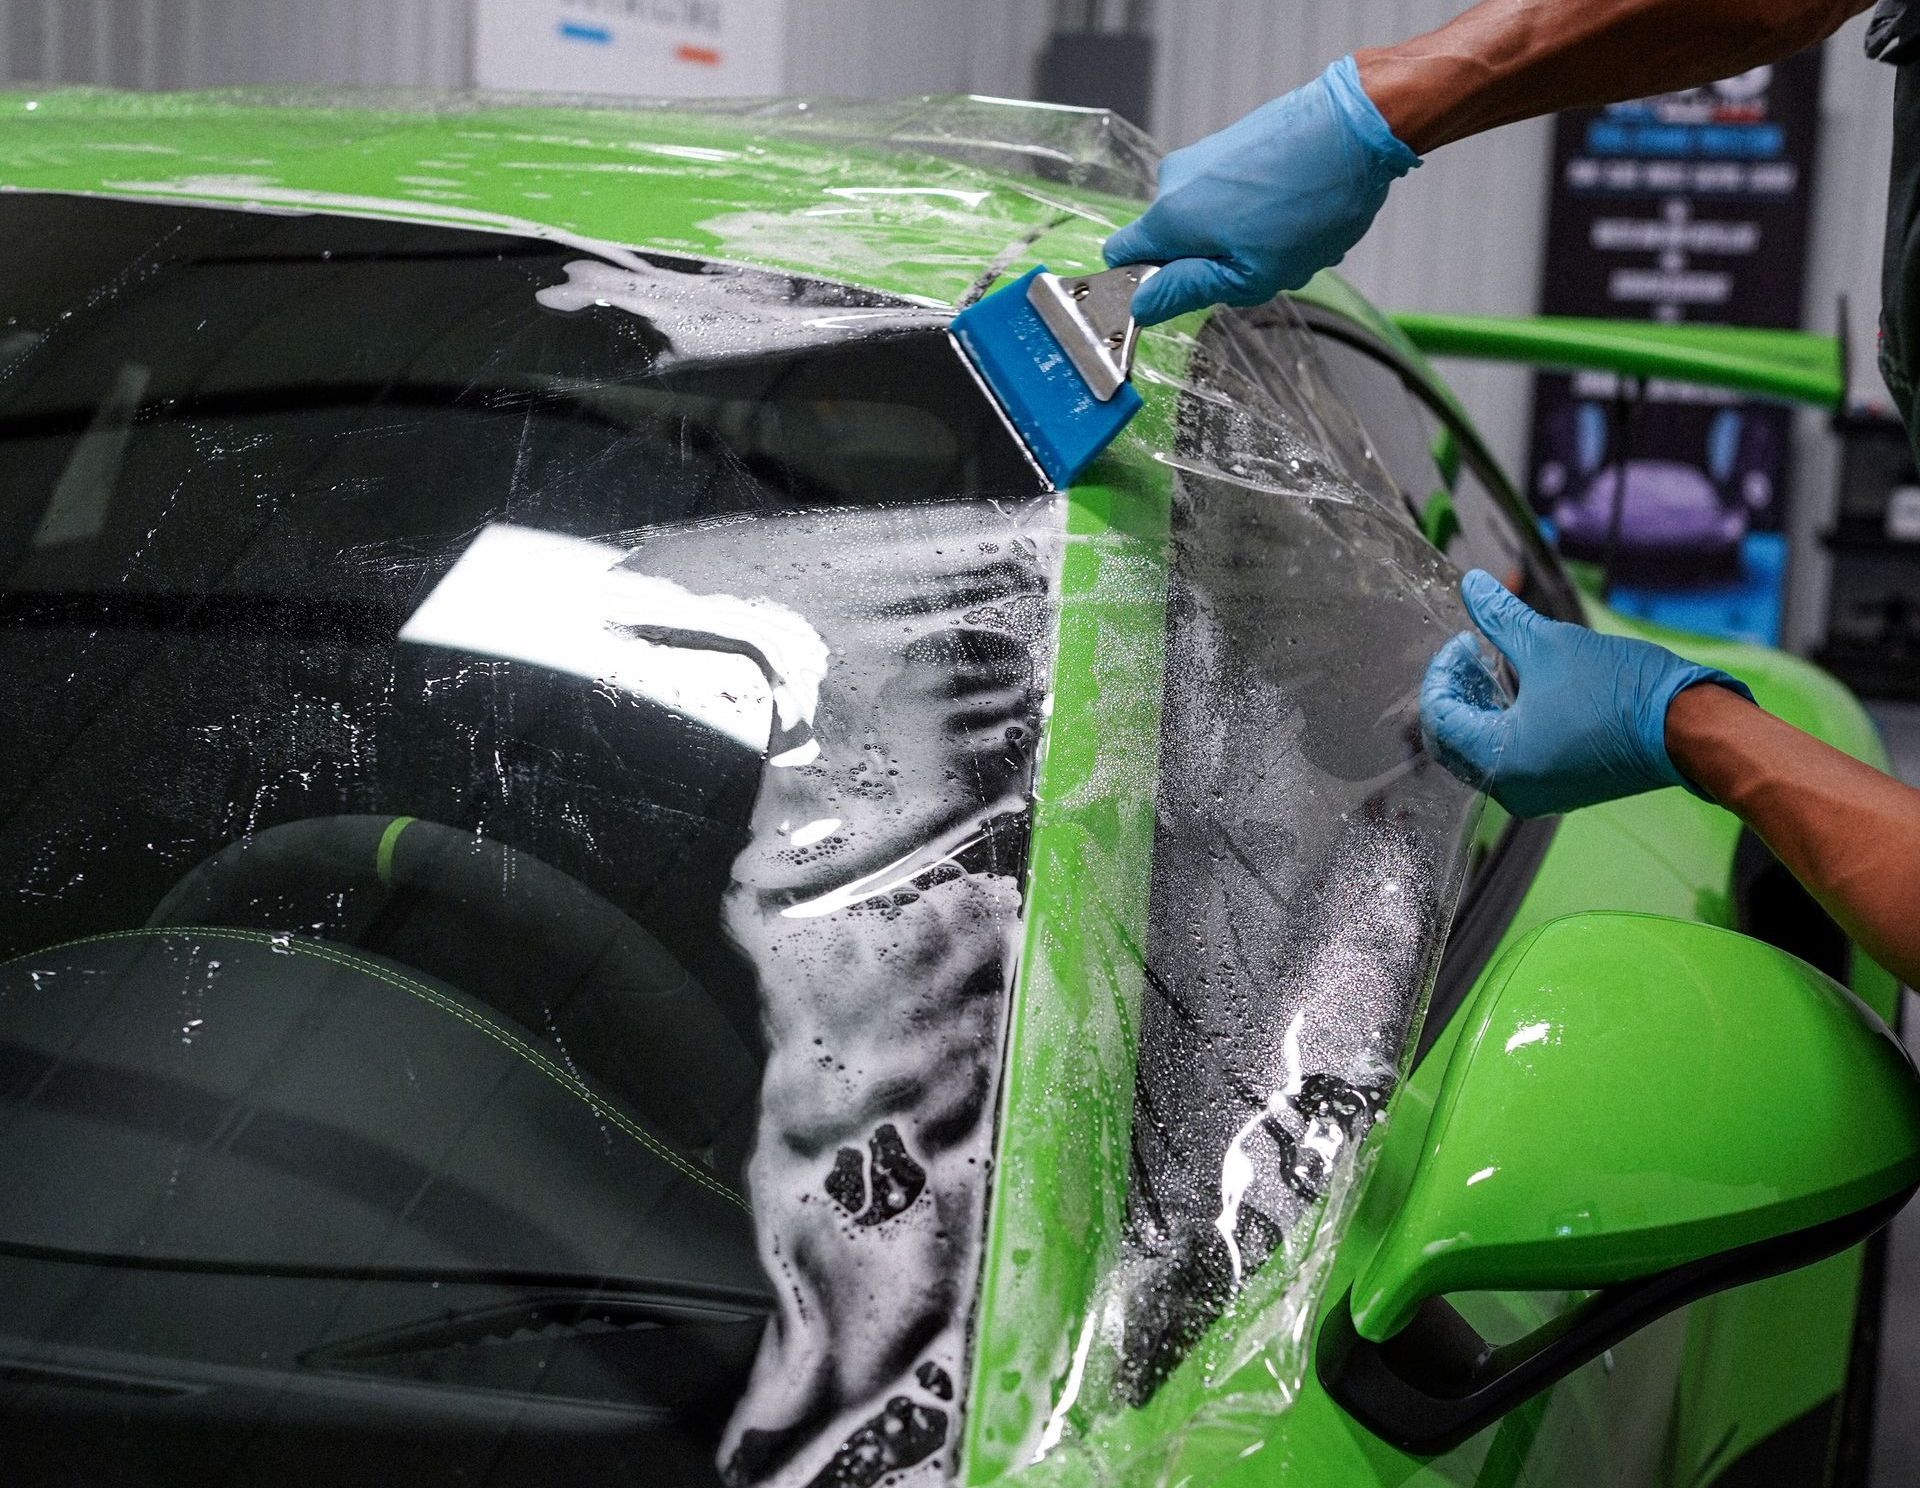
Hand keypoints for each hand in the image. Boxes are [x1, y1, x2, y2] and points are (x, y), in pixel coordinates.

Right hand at [1102, 55, 1418, 326]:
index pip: (1119, 259)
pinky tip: (1298, 214)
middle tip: (1262, 267)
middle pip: (1172, 244)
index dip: (1146, 285)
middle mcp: (1175, 181)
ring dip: (1246, 242)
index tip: (1186, 294)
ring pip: (1209, 222)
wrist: (1357, 124)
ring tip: (1291, 238)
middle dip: (1212, 265)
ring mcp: (1203, 158)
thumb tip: (1141, 305)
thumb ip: (1187, 292)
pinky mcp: (1230, 144)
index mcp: (1168, 218)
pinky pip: (1231, 196)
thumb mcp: (1249, 274)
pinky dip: (1261, 214)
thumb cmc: (1309, 203)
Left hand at [1419, 570, 1753, 818]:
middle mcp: (1510, 789)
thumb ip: (1500, 618)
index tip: (1465, 641)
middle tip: (1470, 653)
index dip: (1442, 673)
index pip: (1438, 718)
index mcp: (1499, 760)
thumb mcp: (1549, 643)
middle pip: (1450, 740)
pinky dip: (1500, 728)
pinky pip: (1506, 762)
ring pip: (1477, 753)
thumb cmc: (1620, 689)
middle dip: (1454, 692)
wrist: (1688, 728)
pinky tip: (1515, 693)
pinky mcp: (1556, 790)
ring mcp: (1534, 795)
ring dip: (1476, 709)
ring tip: (1491, 667)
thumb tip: (1472, 585)